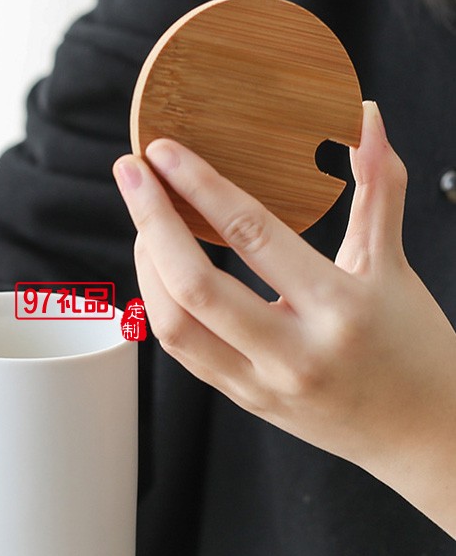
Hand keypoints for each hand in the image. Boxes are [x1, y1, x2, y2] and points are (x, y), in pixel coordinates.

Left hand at [113, 101, 455, 536]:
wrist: (423, 437)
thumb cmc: (416, 349)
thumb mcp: (395, 266)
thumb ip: (378, 189)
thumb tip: (367, 118)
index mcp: (339, 308)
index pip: (252, 236)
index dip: (200, 186)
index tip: (164, 152)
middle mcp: (292, 353)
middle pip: (193, 286)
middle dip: (150, 220)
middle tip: (131, 173)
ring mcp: (260, 384)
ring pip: (174, 324)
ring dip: (147, 264)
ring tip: (145, 221)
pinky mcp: (242, 399)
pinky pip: (182, 350)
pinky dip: (161, 302)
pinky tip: (160, 269)